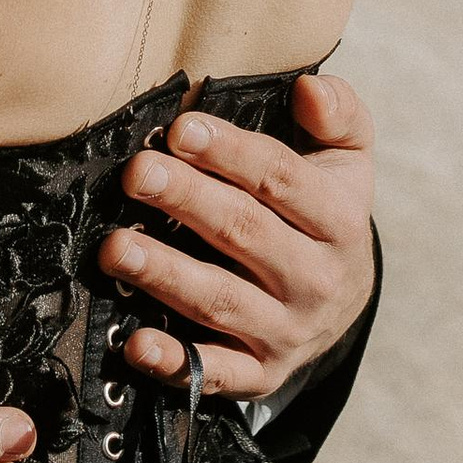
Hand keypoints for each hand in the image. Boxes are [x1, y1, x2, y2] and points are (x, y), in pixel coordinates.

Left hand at [97, 70, 377, 400]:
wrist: (346, 299)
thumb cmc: (328, 209)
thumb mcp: (347, 157)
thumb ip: (337, 114)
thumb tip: (310, 88)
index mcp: (339, 221)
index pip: (281, 180)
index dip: (230, 154)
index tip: (181, 129)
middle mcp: (317, 281)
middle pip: (244, 234)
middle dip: (187, 201)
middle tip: (136, 173)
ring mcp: (287, 332)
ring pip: (220, 301)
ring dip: (166, 275)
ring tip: (115, 248)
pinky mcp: (259, 374)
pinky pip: (214, 373)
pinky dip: (175, 364)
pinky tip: (135, 344)